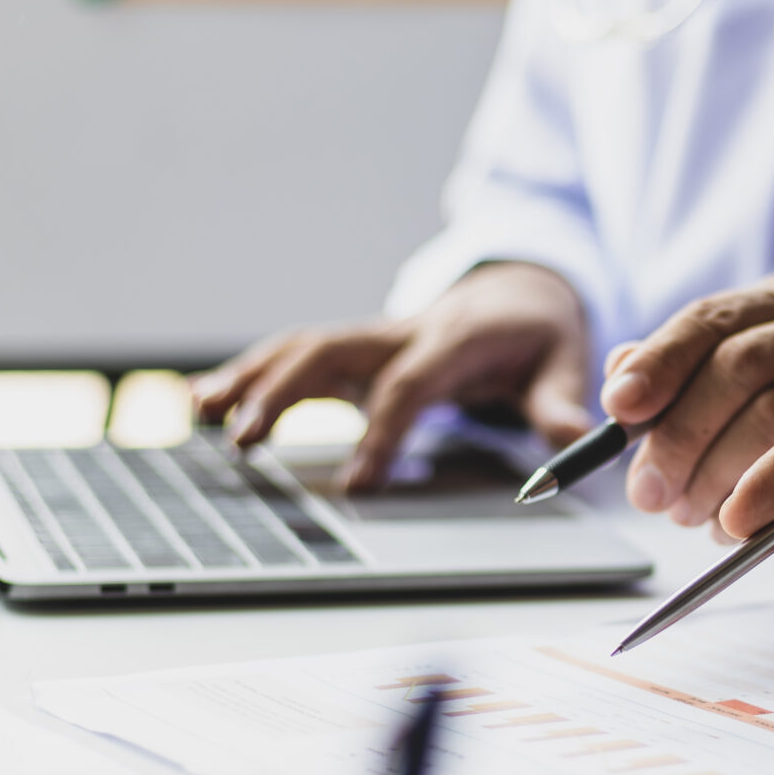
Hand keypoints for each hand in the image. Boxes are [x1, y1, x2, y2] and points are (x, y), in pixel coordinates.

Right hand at [191, 263, 590, 488]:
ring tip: (199, 413)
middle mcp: (403, 331)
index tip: (357, 484)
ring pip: (301, 347)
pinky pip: (294, 355)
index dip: (382, 432)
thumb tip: (574, 444)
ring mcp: (373, 337)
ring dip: (249, 377)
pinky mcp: (355, 349)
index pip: (409, 386)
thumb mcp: (564, 363)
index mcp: (454, 340)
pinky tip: (203, 400)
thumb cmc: (540, 336)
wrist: (521, 290)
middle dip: (283, 393)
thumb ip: (561, 404)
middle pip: (331, 352)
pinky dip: (246, 374)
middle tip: (243, 442)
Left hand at [599, 271, 773, 528]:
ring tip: (694, 516)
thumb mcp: (732, 380)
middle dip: (682, 436)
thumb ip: (678, 374)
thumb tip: (620, 379)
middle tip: (651, 493)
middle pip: (742, 367)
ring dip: (724, 483)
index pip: (712, 320)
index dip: (659, 363)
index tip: (619, 410)